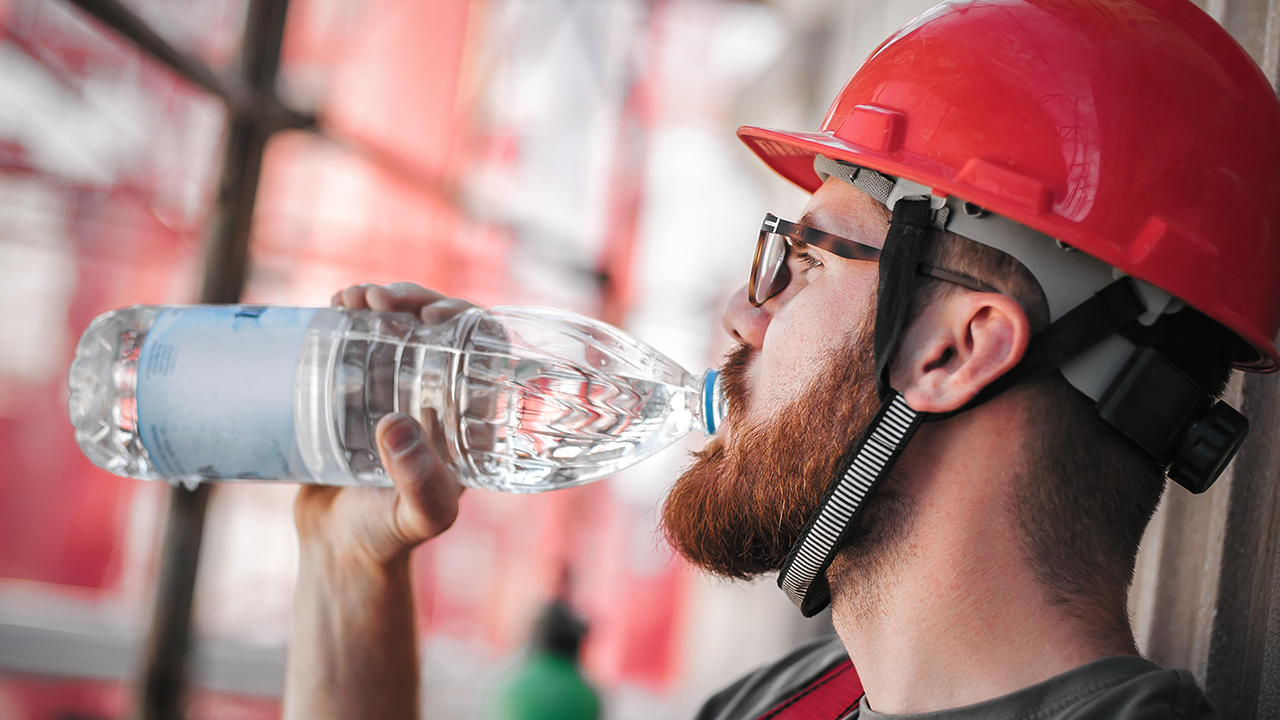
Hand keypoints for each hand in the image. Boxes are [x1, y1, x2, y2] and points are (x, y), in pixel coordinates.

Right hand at [294, 283, 475, 567]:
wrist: (340, 551)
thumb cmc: (391, 538)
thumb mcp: (418, 516)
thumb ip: (420, 484)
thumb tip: (397, 424)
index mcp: (471, 416)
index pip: (485, 349)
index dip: (468, 319)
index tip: (433, 316)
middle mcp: (440, 396)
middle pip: (440, 327)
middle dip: (414, 299)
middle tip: (380, 301)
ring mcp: (397, 391)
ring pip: (400, 326)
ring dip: (381, 300)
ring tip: (351, 299)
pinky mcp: (357, 392)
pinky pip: (361, 341)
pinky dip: (350, 315)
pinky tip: (334, 306)